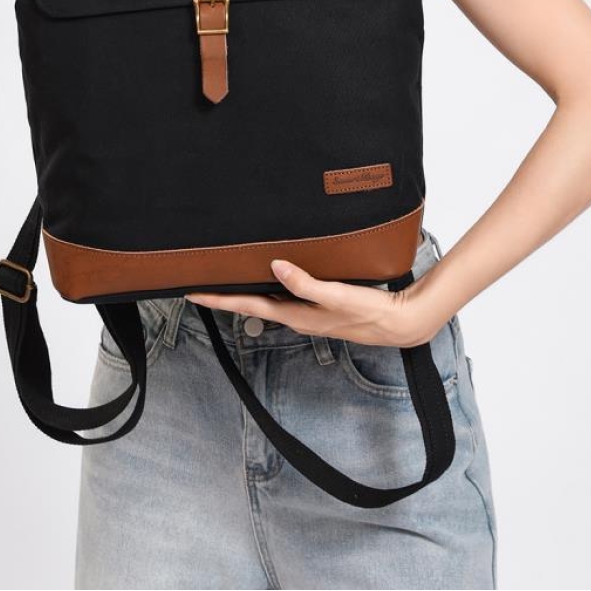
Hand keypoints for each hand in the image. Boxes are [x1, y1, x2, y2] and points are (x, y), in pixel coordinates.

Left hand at [185, 257, 440, 348]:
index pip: (247, 306)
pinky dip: (269, 288)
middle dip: (225, 296)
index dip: (218, 300)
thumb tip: (274, 267)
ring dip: (245, 292)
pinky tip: (269, 277)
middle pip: (251, 305)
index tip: (192, 293)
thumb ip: (304, 283)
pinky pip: (284, 297)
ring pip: (266, 301)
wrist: (397, 323)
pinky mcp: (317, 307)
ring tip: (226, 279)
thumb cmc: (368, 311)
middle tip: (200, 283)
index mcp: (295, 315)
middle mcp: (296, 316)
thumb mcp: (335, 295)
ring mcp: (306, 314)